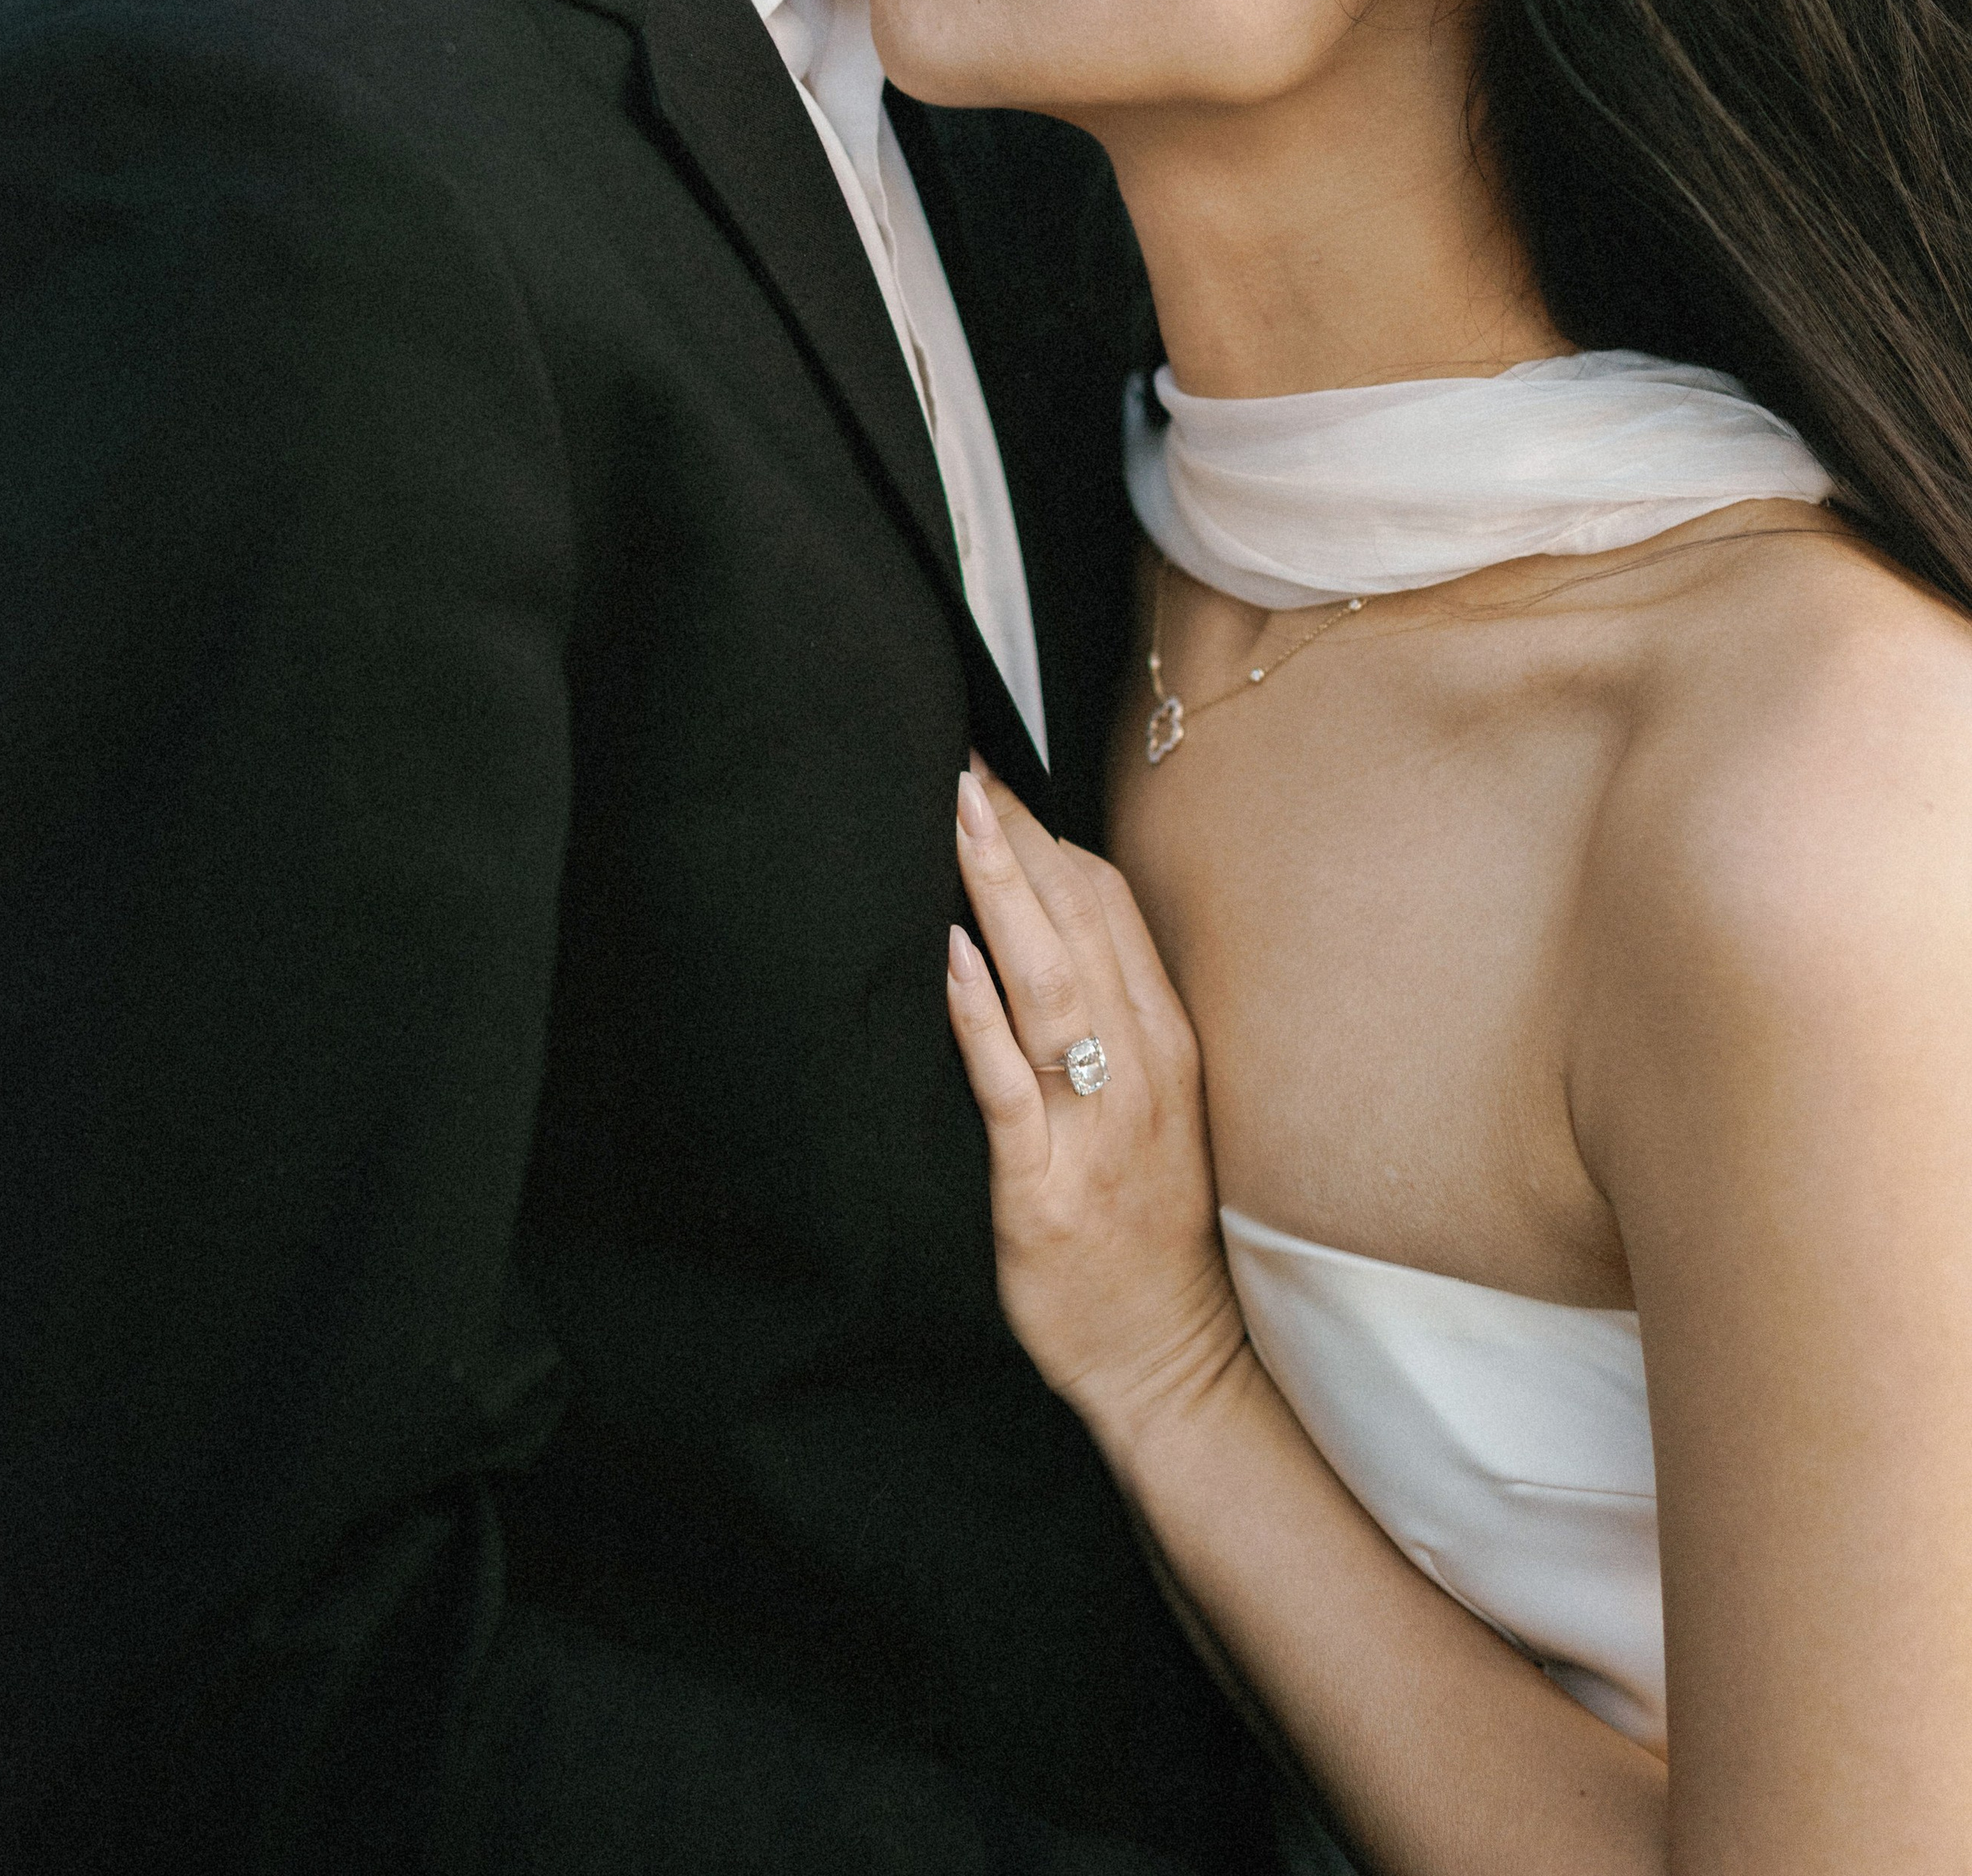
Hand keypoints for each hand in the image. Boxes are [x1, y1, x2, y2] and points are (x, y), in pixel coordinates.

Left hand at [946, 766, 1249, 1461]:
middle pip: (1079, 924)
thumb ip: (1117, 1024)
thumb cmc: (1155, 1232)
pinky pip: (1010, 1086)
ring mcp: (1096, 1128)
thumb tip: (1055, 932)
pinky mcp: (1044, 1189)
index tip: (998, 774)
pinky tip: (950, 956)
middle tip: (962, 762)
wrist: (1176, 1365)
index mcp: (1167, 1044)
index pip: (1111, 909)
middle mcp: (1140, 1071)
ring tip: (957, 815)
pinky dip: (980, 1015)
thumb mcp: (1158, 1110)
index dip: (1050, 835)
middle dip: (1019, 838)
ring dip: (999, 890)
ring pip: (1048, 982)